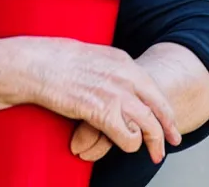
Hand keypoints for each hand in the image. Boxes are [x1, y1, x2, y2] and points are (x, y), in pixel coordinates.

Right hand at [21, 38, 181, 163]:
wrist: (37, 63)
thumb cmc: (55, 58)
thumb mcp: (91, 55)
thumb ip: (107, 67)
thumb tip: (112, 79)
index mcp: (122, 60)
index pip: (153, 89)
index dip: (163, 109)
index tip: (168, 121)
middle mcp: (125, 76)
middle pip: (159, 108)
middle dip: (167, 129)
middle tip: (171, 142)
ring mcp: (115, 94)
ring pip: (149, 126)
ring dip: (153, 143)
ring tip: (154, 154)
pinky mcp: (103, 112)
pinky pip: (128, 138)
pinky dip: (129, 144)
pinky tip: (122, 142)